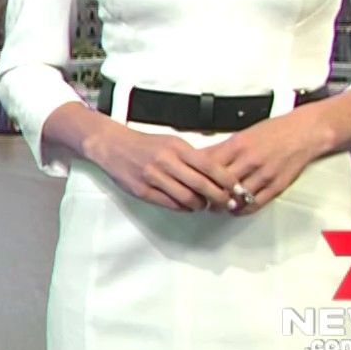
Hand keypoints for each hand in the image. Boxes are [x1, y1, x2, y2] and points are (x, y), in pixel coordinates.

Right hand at [87, 126, 243, 212]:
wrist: (113, 146)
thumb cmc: (145, 145)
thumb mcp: (172, 142)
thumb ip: (192, 157)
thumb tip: (217, 175)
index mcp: (176, 147)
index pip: (210, 166)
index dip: (227, 180)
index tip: (237, 188)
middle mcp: (166, 161)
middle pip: (201, 185)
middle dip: (219, 197)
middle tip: (227, 203)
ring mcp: (153, 177)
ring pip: (187, 198)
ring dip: (200, 205)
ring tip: (204, 205)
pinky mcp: (143, 190)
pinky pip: (170, 204)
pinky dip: (183, 207)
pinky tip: (186, 205)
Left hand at [201, 109, 327, 215]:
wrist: (304, 132)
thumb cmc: (273, 131)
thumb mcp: (242, 134)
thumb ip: (221, 149)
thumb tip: (199, 159)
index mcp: (237, 145)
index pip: (207, 165)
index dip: (196, 176)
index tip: (190, 182)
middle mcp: (249, 160)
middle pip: (219, 184)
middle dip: (206, 194)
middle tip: (199, 198)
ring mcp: (264, 175)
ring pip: (236, 197)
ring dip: (223, 204)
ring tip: (215, 205)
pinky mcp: (277, 186)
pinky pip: (255, 204)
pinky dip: (241, 209)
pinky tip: (235, 208)